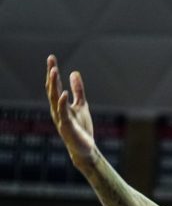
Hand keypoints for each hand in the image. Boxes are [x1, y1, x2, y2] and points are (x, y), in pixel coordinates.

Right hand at [45, 54, 96, 168]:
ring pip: (54, 99)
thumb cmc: (81, 127)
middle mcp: (57, 110)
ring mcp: (60, 118)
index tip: (51, 58)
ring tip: (54, 71)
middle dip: (51, 75)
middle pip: (52, 89)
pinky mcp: (67, 126)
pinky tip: (63, 94)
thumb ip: (77, 90)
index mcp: (60, 104)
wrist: (85, 148)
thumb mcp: (81, 105)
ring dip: (54, 85)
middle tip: (51, 61)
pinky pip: (63, 113)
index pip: (54, 85)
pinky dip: (62, 103)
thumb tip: (74, 72)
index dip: (53, 71)